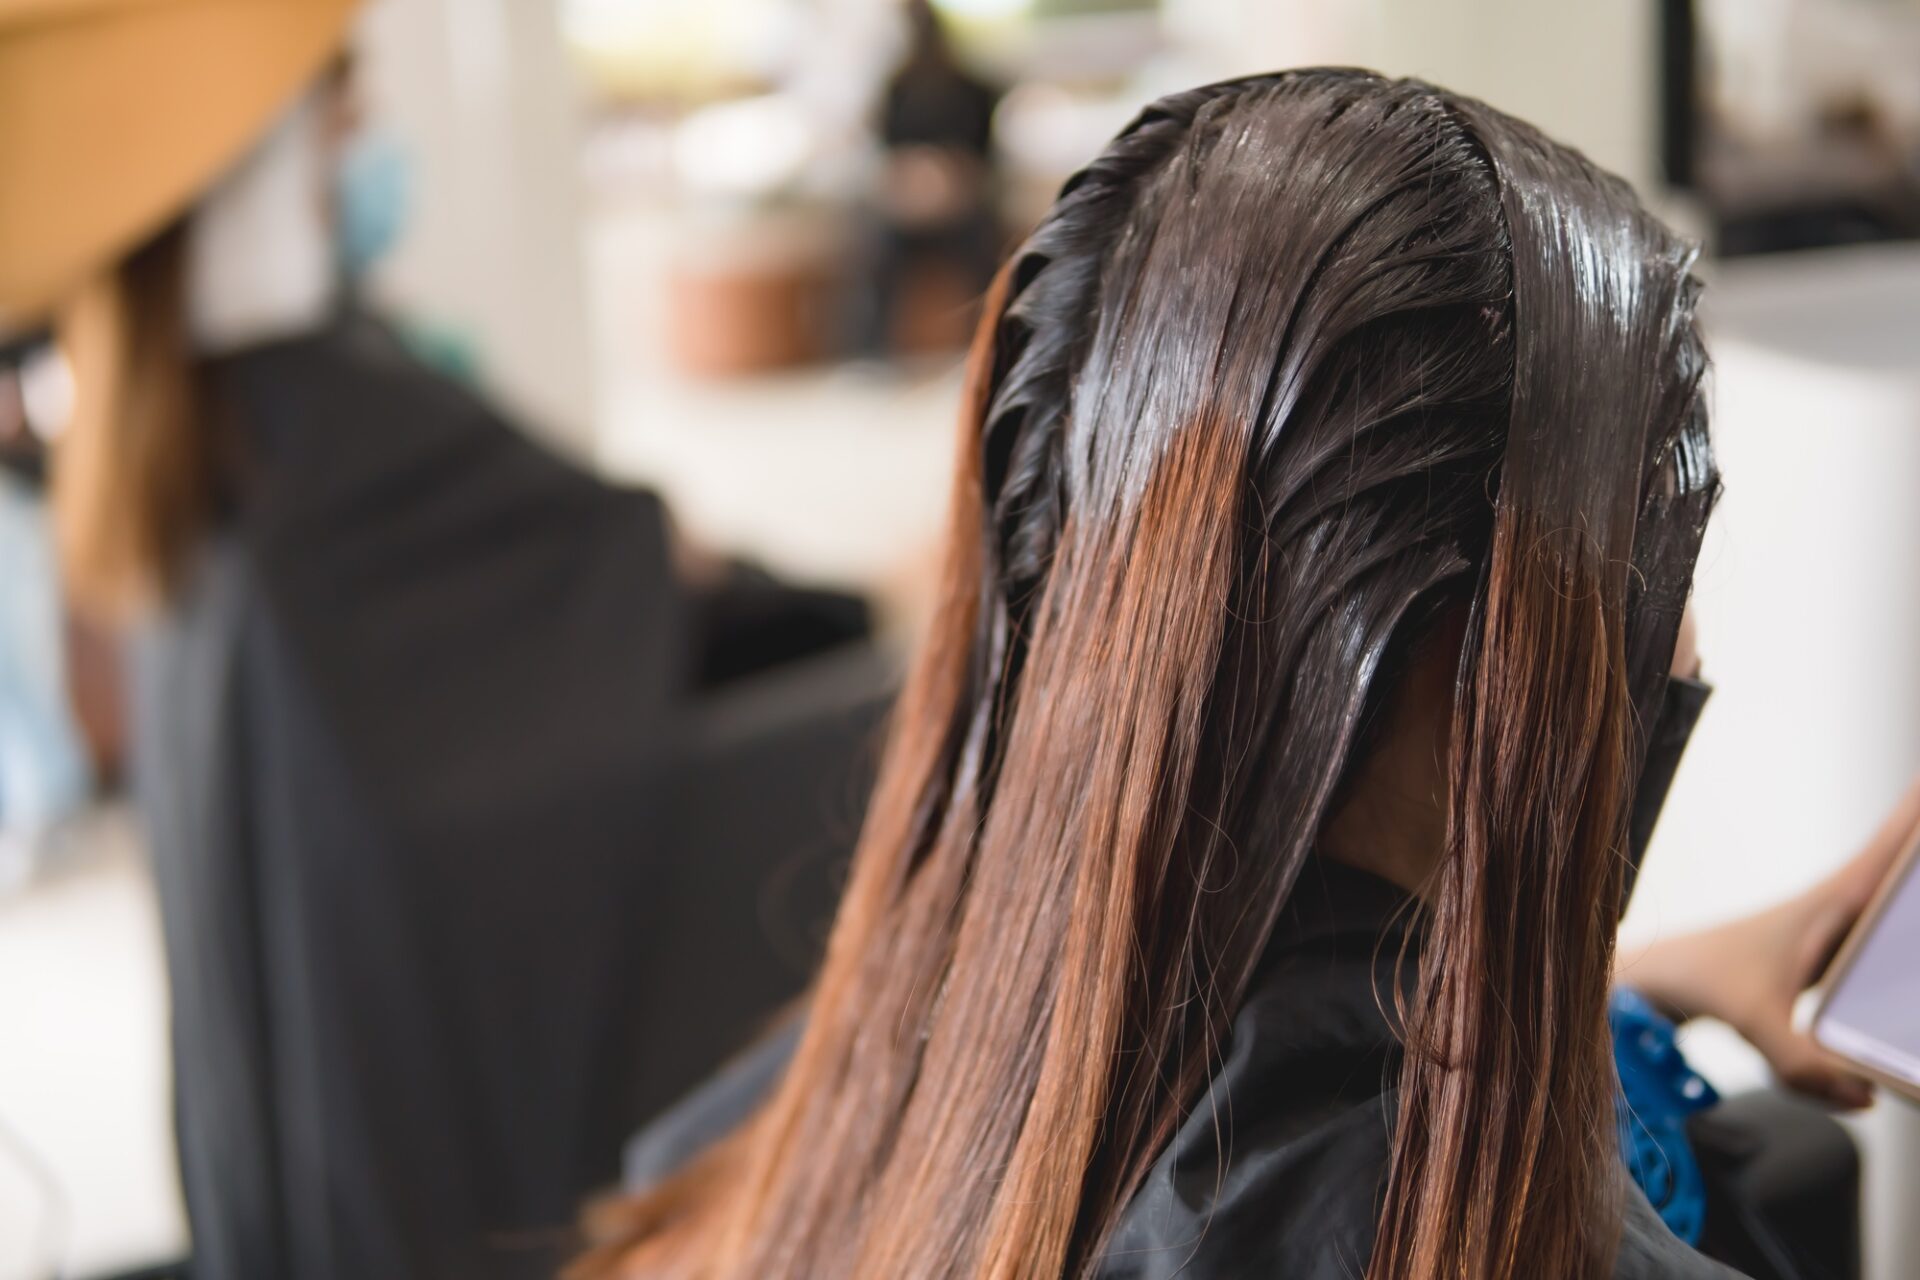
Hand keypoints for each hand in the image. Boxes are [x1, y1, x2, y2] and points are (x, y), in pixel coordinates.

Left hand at [1617, 776, 1919, 1108]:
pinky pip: (1897, 931)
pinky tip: (1916, 917)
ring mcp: (1848, 926)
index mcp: (1840, 898)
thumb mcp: (1751, 1018)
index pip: (1901, 839)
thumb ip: (1802, 1062)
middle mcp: (1850, 903)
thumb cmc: (1701, 977)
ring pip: (1906, 890)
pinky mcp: (1843, 954)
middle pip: (1911, 856)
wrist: (1660, 978)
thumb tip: (1867, 1095)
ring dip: (1919, 874)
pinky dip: (1914, 916)